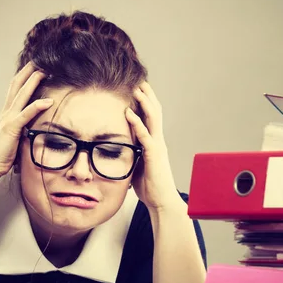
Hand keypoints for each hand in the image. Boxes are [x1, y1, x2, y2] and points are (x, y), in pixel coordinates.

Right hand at [0, 62, 52, 181]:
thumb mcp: (12, 139)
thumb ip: (21, 131)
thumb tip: (30, 130)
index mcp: (6, 115)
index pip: (15, 90)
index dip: (24, 77)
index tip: (34, 67)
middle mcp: (5, 113)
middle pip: (16, 86)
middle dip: (28, 71)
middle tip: (40, 59)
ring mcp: (8, 120)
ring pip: (21, 95)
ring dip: (33, 81)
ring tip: (45, 70)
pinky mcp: (11, 129)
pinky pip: (26, 114)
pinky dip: (37, 106)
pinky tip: (49, 100)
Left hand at [125, 82, 179, 210]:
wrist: (162, 202)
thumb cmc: (150, 187)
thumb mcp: (138, 166)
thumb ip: (133, 155)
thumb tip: (120, 151)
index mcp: (155, 143)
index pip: (151, 117)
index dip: (146, 102)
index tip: (139, 89)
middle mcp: (158, 141)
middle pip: (155, 112)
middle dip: (148, 96)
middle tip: (140, 80)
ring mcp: (157, 146)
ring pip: (152, 119)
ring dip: (144, 102)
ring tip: (136, 89)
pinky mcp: (153, 155)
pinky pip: (145, 135)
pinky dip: (136, 123)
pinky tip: (128, 113)